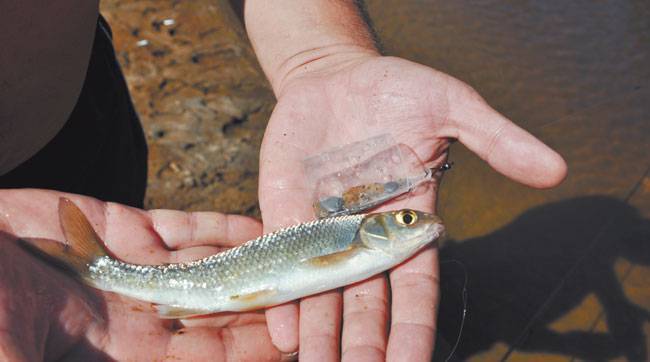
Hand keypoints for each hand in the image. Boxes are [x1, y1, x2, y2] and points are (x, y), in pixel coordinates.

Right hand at [0, 189, 281, 360]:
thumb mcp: (13, 353)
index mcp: (115, 353)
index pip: (200, 358)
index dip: (244, 353)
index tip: (288, 344)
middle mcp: (132, 313)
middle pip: (214, 313)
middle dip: (261, 307)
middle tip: (310, 297)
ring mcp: (128, 267)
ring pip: (205, 267)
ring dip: (250, 264)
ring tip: (298, 258)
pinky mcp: (117, 225)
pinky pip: (180, 227)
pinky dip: (218, 227)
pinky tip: (256, 226)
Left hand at [258, 55, 566, 360]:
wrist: (337, 74)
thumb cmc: (399, 90)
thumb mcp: (453, 106)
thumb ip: (496, 139)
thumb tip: (556, 170)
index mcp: (408, 220)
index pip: (414, 286)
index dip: (413, 327)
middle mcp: (363, 233)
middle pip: (366, 301)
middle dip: (364, 345)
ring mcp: (321, 224)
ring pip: (323, 291)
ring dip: (321, 334)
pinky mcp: (285, 209)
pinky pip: (282, 257)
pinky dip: (282, 294)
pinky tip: (283, 333)